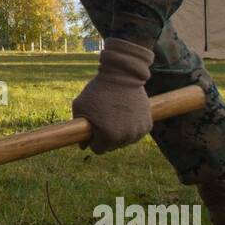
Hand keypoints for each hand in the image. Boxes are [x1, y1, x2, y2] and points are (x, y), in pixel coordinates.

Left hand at [72, 38, 154, 154]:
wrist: (122, 75)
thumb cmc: (98, 91)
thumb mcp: (80, 106)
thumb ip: (77, 128)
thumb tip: (83, 146)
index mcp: (107, 136)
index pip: (98, 150)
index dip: (93, 139)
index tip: (93, 128)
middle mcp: (125, 137)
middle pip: (112, 147)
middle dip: (106, 137)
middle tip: (104, 118)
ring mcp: (138, 131)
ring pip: (125, 141)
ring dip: (119, 133)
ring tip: (115, 114)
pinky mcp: (147, 125)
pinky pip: (136, 134)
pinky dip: (131, 127)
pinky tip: (126, 114)